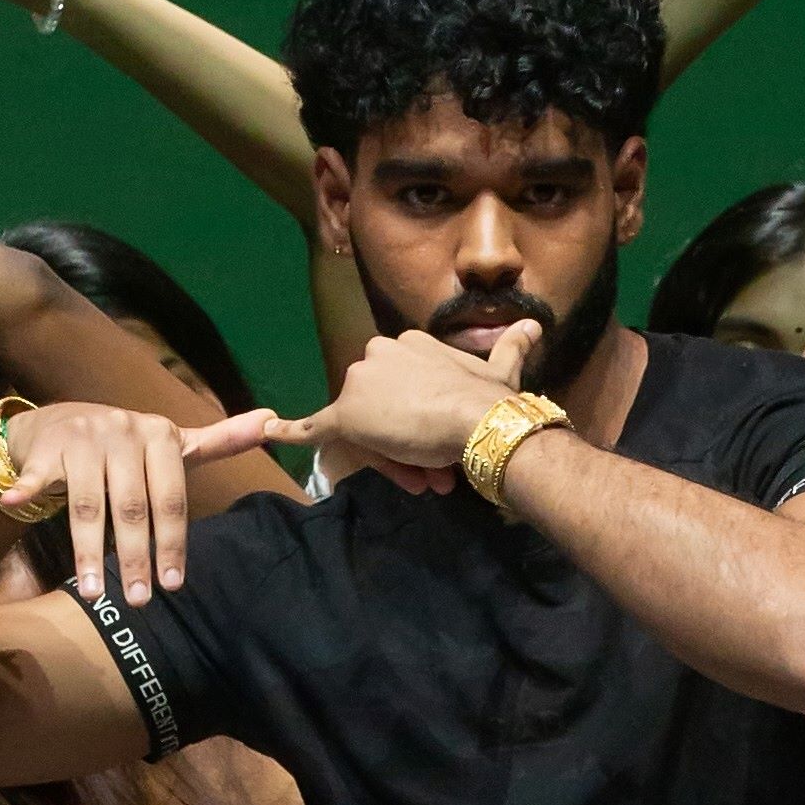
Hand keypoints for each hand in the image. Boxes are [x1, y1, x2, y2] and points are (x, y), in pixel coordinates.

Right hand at [0, 397, 271, 598]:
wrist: (59, 423)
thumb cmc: (124, 447)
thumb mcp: (172, 444)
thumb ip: (219, 440)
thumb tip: (273, 420)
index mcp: (160, 435)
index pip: (172, 498)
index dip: (172, 543)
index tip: (172, 585)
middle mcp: (123, 431)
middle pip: (132, 507)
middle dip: (135, 557)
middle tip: (139, 601)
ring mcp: (83, 438)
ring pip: (88, 504)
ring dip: (89, 550)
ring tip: (94, 592)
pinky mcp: (47, 448)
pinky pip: (39, 475)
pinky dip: (27, 488)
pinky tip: (19, 503)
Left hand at [279, 321, 538, 494]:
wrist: (481, 421)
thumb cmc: (490, 399)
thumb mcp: (501, 370)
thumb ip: (511, 348)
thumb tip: (536, 327)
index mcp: (409, 342)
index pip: (402, 385)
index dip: (422, 416)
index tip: (445, 439)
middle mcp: (377, 352)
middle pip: (380, 405)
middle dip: (407, 439)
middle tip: (437, 467)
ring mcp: (360, 382)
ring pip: (366, 426)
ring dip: (393, 454)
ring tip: (426, 478)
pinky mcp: (346, 415)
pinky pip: (314, 426)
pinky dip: (291, 431)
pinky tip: (268, 432)